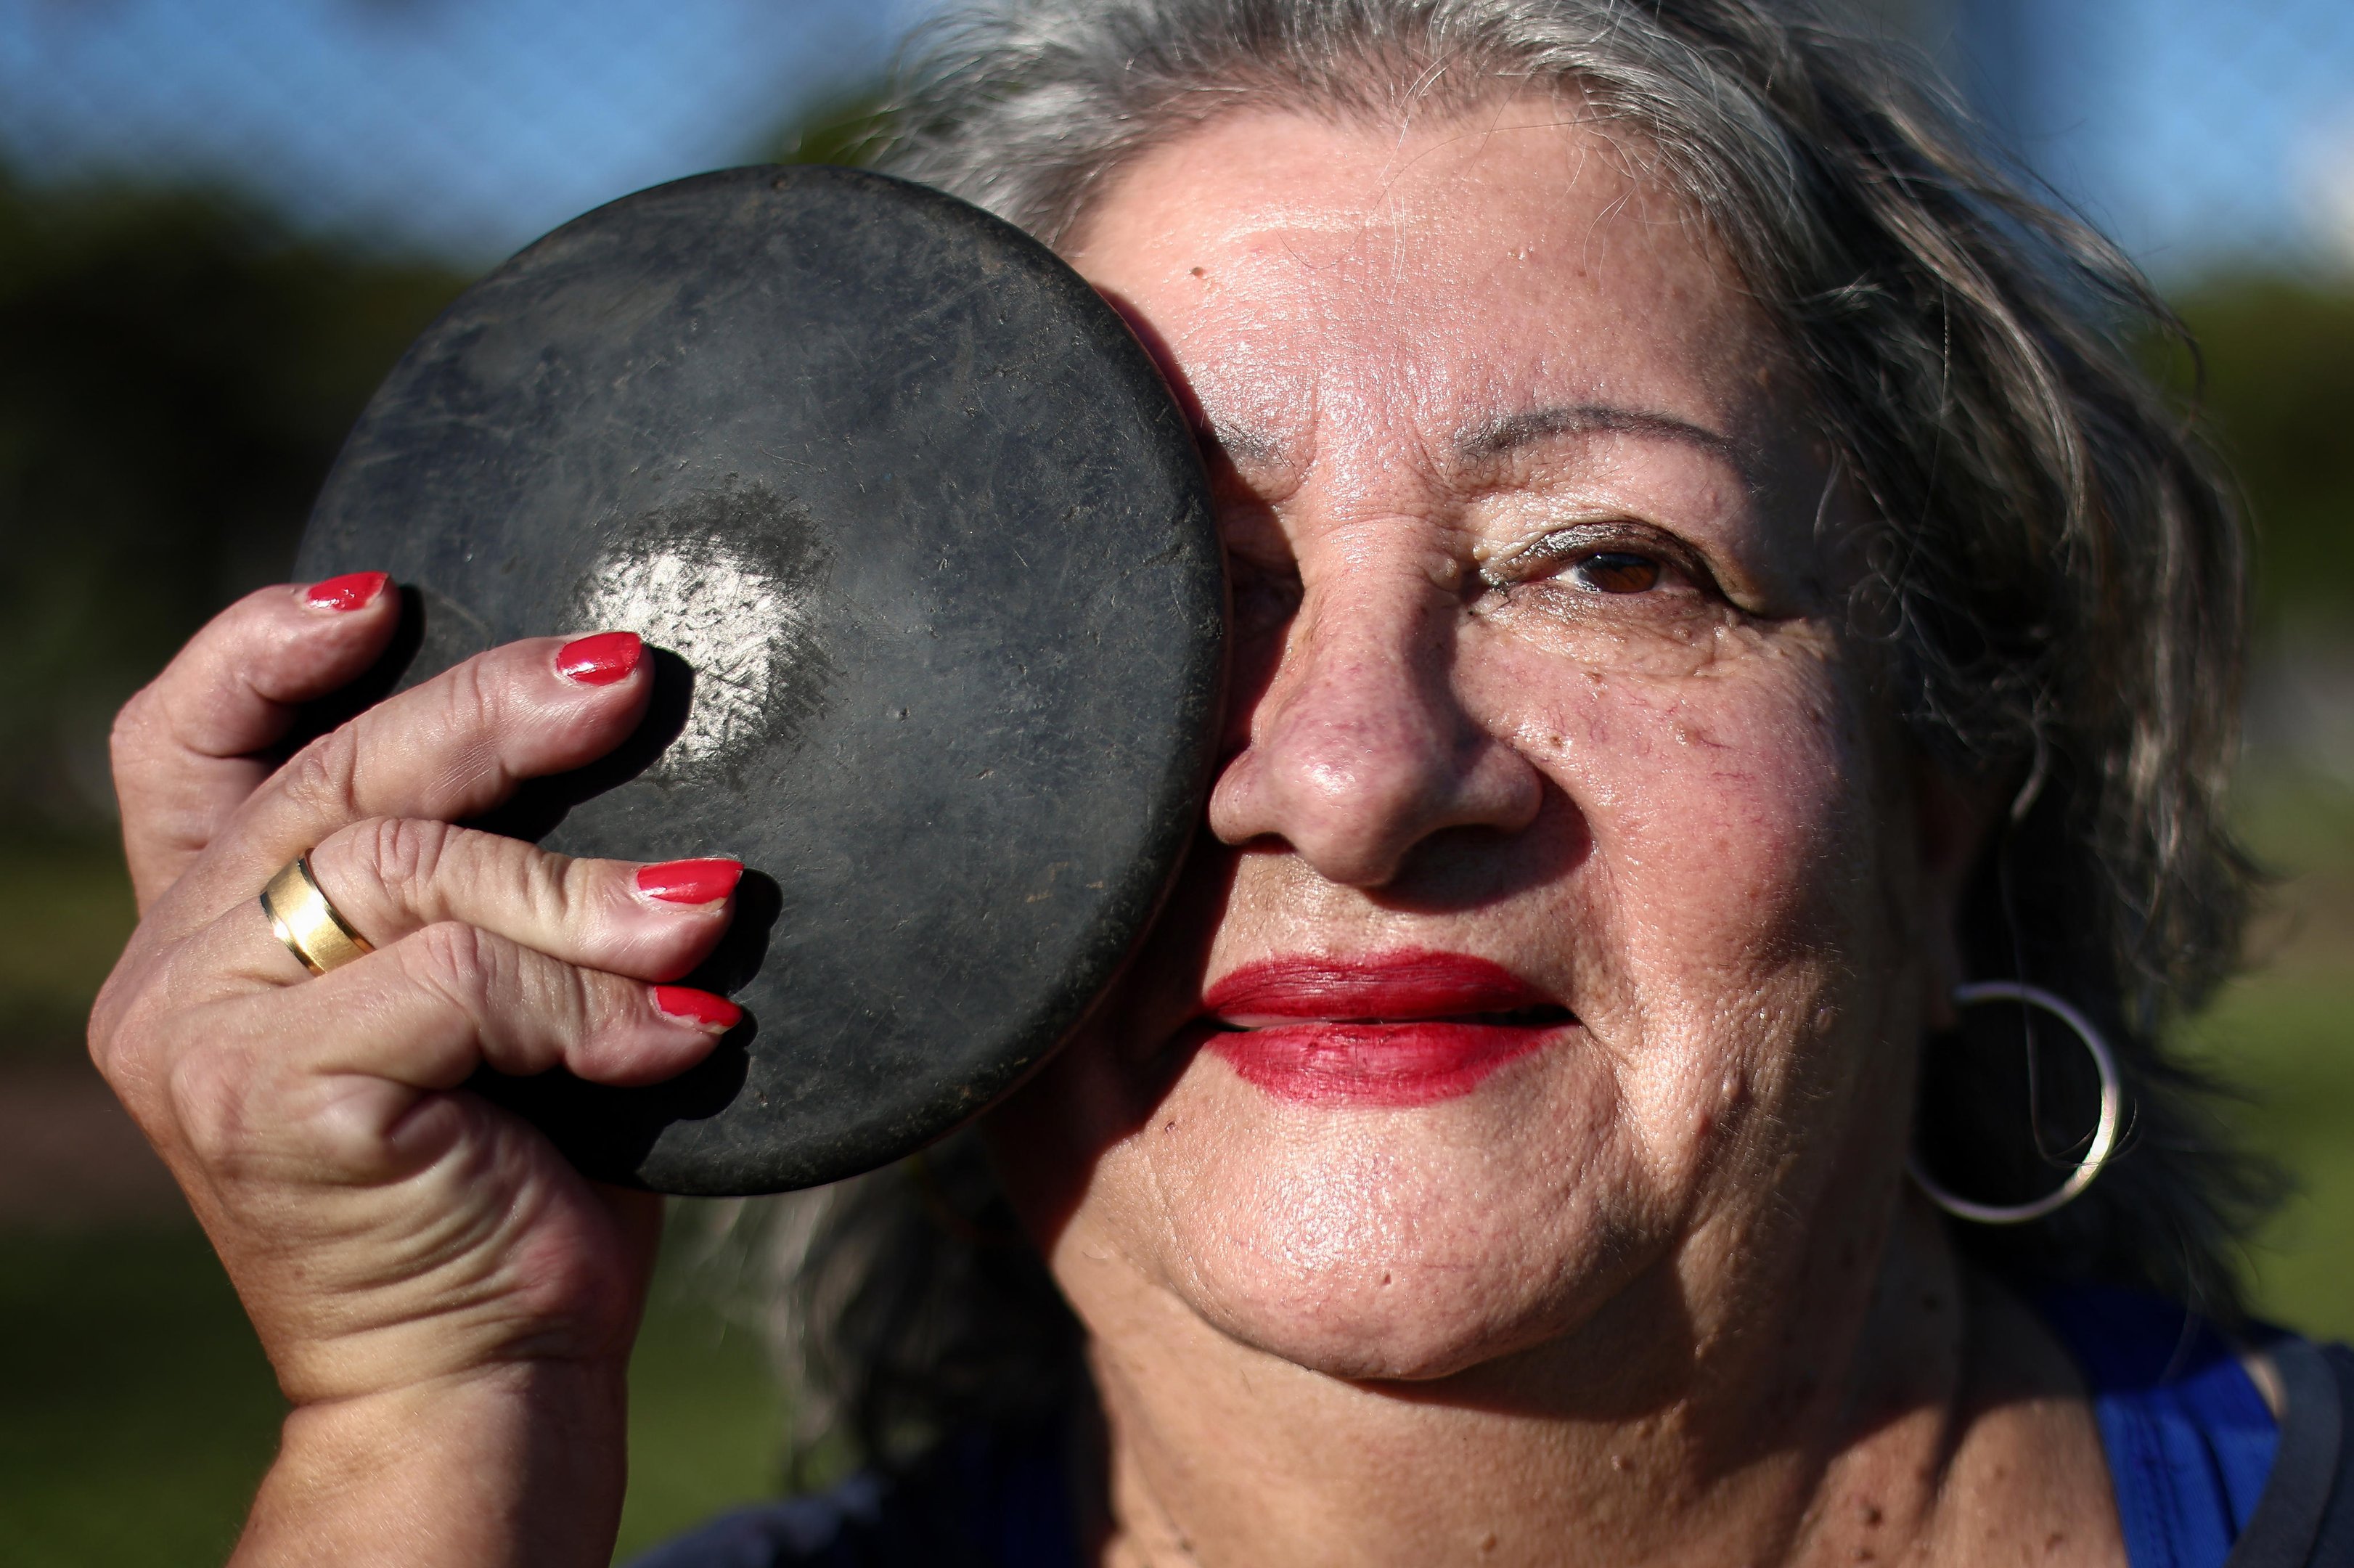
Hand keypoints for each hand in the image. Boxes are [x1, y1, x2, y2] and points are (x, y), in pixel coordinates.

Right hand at [91, 573, 741, 1564]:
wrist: (479, 1377)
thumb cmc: (514, 1171)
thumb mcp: (480, 1002)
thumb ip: (470, 884)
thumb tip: (602, 714)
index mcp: (209, 931)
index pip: (184, 745)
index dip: (265, 646)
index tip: (387, 594)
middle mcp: (173, 971)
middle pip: (341, 778)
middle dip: (493, 711)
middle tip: (629, 678)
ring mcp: (205, 1037)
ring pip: (417, 873)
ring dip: (589, 890)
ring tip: (714, 911)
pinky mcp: (274, 1102)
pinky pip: (467, 986)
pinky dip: (598, 1003)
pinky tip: (691, 1034)